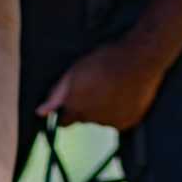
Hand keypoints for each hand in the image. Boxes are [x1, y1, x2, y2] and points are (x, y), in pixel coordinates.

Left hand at [37, 41, 165, 129]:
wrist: (141, 58)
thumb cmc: (105, 59)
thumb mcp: (75, 71)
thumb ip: (56, 94)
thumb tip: (40, 113)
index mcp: (76, 107)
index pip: (64, 121)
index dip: (67, 111)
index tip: (75, 100)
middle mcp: (91, 119)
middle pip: (83, 119)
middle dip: (86, 107)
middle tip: (97, 87)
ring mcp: (110, 122)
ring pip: (101, 120)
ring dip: (103, 109)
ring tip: (112, 88)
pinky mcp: (128, 123)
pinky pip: (119, 121)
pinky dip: (119, 111)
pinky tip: (123, 94)